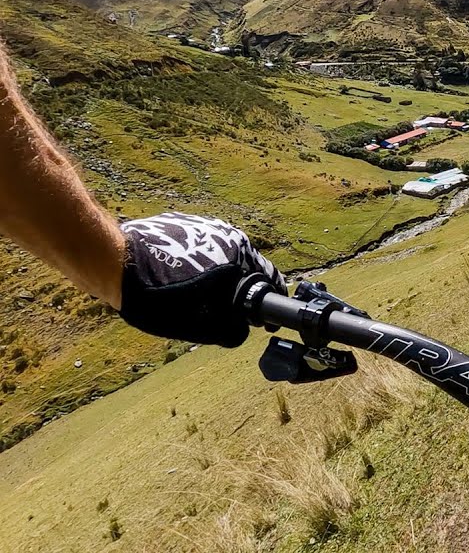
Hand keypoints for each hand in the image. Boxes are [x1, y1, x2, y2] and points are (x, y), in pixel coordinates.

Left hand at [119, 213, 286, 347]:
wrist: (113, 264)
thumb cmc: (159, 297)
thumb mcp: (202, 327)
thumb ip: (232, 331)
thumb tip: (242, 331)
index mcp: (239, 253)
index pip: (269, 277)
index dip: (270, 300)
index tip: (263, 319)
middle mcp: (225, 233)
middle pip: (243, 266)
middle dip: (238, 289)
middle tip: (222, 312)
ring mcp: (200, 224)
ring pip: (218, 256)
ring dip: (214, 276)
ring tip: (193, 298)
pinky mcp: (178, 223)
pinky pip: (196, 248)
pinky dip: (194, 265)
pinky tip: (175, 281)